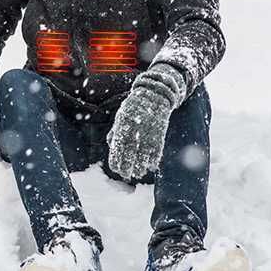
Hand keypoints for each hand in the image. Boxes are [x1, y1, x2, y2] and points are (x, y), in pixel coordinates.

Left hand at [107, 64, 186, 179]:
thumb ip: (116, 131)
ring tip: (137, 174)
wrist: (155, 95)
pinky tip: (150, 166)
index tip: (115, 169)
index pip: (117, 148)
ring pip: (143, 155)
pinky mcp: (160, 133)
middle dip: (127, 167)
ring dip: (140, 167)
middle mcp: (135, 130)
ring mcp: (148, 132)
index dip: (116, 160)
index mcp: (123, 125)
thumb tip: (110, 146)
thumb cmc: (134, 108)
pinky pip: (156, 150)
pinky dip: (153, 160)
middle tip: (125, 175)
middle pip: (129, 153)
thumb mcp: (122, 117)